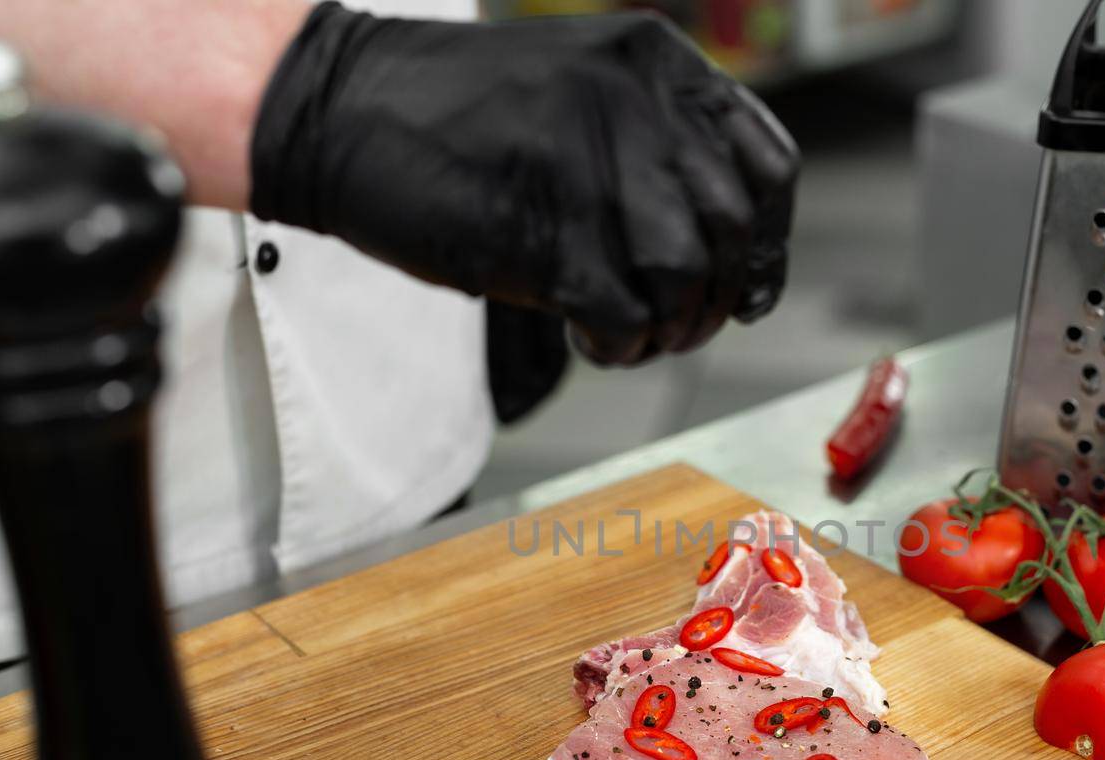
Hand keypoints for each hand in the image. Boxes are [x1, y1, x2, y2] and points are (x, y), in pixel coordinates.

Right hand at [250, 4, 798, 364]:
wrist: (335, 107)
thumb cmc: (452, 112)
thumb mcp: (580, 91)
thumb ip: (656, 145)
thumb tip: (726, 245)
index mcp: (657, 65)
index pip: (769, 166)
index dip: (770, 242)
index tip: (750, 283)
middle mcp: (639, 107)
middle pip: (735, 231)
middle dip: (721, 297)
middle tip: (682, 323)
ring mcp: (593, 167)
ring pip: (688, 277)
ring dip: (671, 327)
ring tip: (633, 334)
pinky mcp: (545, 233)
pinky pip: (626, 317)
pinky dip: (621, 348)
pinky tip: (593, 343)